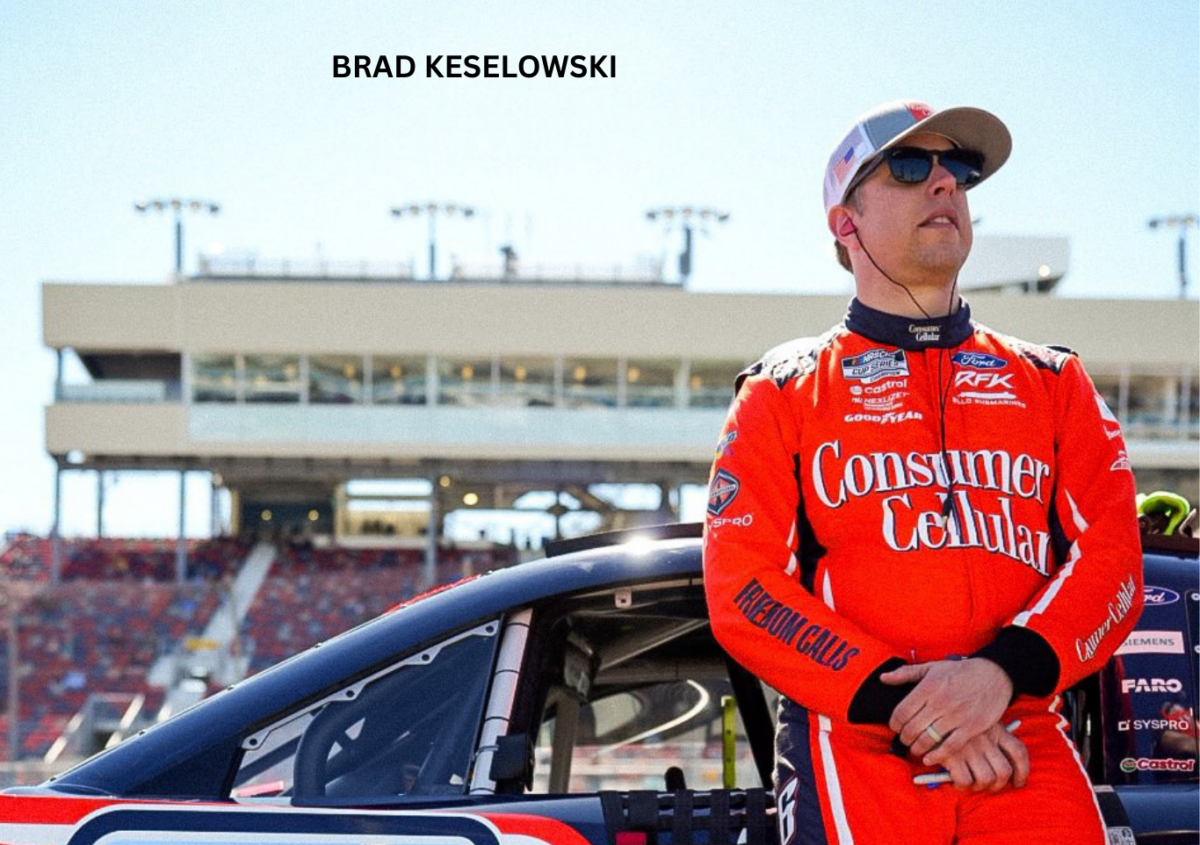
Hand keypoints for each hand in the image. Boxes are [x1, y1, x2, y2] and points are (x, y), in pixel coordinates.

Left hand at [882, 658, 1012, 756]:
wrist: (993, 675)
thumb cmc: (959, 672)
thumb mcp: (931, 667)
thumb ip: (905, 673)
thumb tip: (883, 678)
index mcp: (928, 687)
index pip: (902, 712)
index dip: (894, 724)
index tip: (894, 728)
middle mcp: (940, 702)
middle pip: (913, 728)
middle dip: (904, 738)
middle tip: (904, 741)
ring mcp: (956, 716)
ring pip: (929, 739)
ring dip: (917, 748)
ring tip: (915, 749)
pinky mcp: (971, 727)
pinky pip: (950, 746)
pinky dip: (937, 755)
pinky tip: (929, 758)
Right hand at [923, 722, 1029, 791]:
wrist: (927, 706)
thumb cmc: (952, 715)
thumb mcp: (976, 717)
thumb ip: (988, 734)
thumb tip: (1001, 762)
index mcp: (995, 729)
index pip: (1019, 752)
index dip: (1022, 772)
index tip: (1017, 783)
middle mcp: (986, 739)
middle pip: (1004, 772)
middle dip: (997, 785)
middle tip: (986, 785)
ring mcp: (970, 747)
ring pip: (987, 779)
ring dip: (979, 786)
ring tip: (969, 782)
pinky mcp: (952, 754)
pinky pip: (965, 781)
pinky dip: (961, 785)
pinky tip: (954, 780)